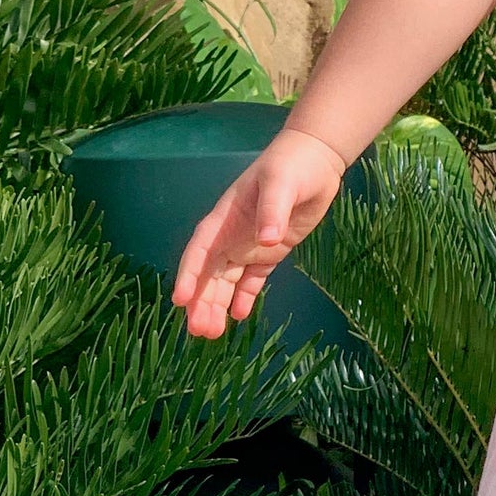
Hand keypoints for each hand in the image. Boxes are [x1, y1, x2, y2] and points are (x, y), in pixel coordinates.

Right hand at [172, 126, 350, 339]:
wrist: (315, 161)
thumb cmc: (291, 166)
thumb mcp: (280, 184)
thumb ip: (272, 210)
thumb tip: (266, 240)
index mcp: (223, 220)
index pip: (199, 252)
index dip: (188, 276)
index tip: (180, 300)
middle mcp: (230, 237)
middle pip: (208, 275)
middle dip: (201, 302)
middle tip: (200, 332)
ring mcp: (248, 246)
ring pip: (226, 282)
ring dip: (217, 306)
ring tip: (213, 335)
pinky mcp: (269, 253)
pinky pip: (251, 280)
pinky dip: (244, 298)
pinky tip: (239, 316)